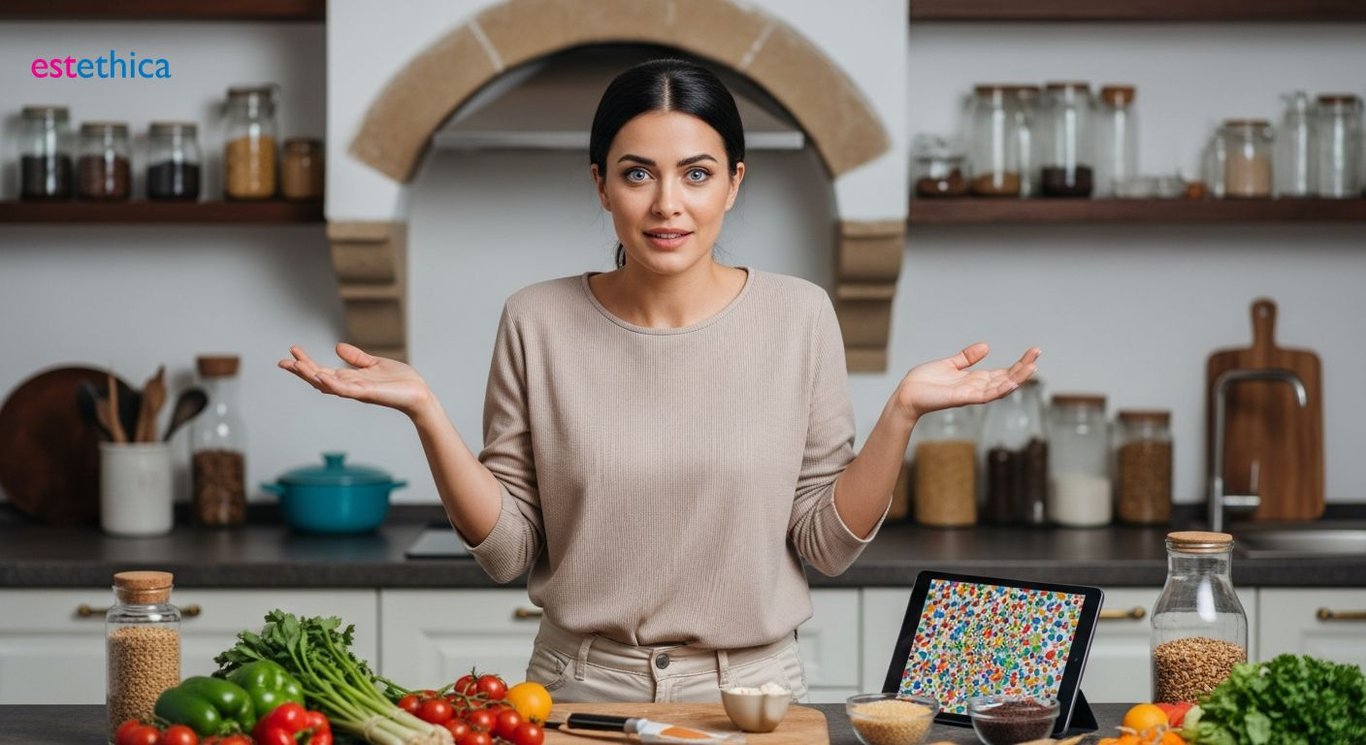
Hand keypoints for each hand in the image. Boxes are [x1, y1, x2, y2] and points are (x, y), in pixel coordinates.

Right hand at [278, 343, 434, 417]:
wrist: (419, 393)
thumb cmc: (400, 382)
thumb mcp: (375, 364)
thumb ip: (356, 358)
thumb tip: (337, 347)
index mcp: (350, 379)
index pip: (322, 370)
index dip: (307, 362)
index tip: (292, 351)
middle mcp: (349, 386)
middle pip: (319, 379)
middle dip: (301, 371)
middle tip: (282, 362)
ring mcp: (356, 391)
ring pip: (328, 385)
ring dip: (311, 376)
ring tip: (295, 366)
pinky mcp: (367, 394)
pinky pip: (346, 390)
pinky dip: (332, 384)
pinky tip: (321, 377)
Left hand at [893, 342, 1039, 420]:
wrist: (907, 393)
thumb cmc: (924, 381)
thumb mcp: (949, 364)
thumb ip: (967, 358)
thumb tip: (986, 346)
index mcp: (975, 379)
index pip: (1003, 372)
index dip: (1018, 364)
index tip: (1033, 353)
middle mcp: (977, 388)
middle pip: (1007, 378)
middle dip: (1023, 368)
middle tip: (1037, 354)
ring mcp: (972, 394)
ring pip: (1001, 387)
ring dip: (1017, 378)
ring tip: (1033, 367)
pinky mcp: (963, 398)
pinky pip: (986, 395)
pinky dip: (1000, 389)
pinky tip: (1013, 382)